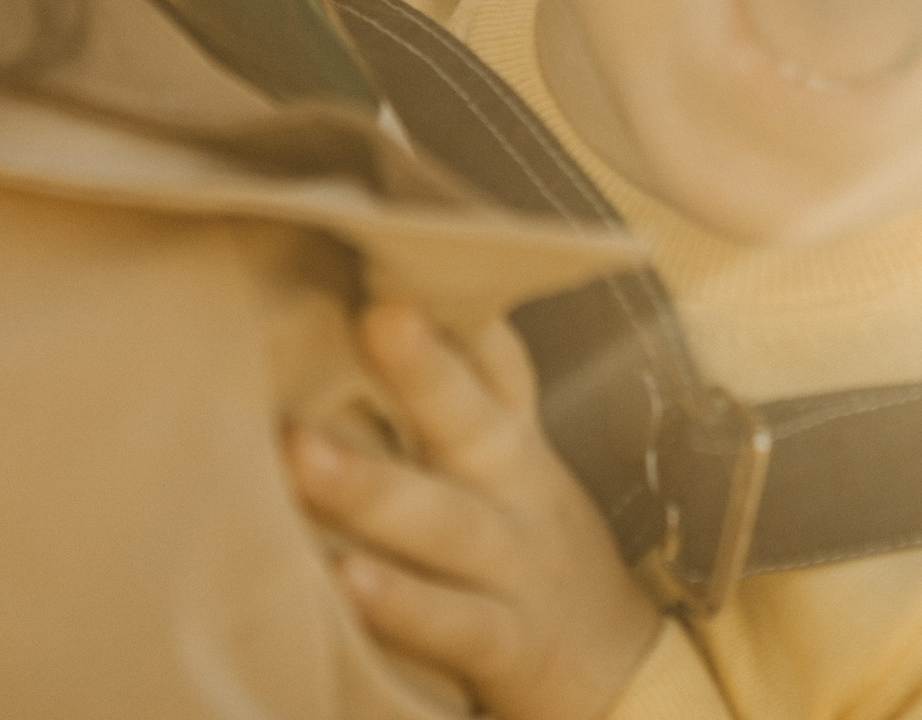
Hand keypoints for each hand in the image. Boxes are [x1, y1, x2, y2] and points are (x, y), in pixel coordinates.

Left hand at [289, 303, 662, 719]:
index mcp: (514, 446)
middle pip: (472, 423)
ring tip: (299, 455)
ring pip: (446, 523)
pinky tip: (344, 581)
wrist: (621, 674)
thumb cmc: (538, 551)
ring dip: (372, 489)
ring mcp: (515, 569)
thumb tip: (418, 292)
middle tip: (373, 314)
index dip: (458, 308)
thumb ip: (484, 385)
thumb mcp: (524, 465)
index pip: (493, 360)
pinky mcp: (509, 645)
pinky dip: (402, 603)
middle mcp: (518, 494)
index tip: (405, 246)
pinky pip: (453, 623)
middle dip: (423, 369)